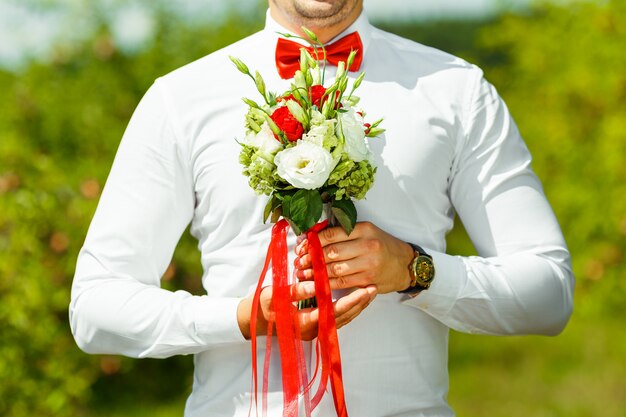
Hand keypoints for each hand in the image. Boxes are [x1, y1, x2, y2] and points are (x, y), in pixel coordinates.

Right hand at [237, 281, 376, 340]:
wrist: (254, 321)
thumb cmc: (263, 306)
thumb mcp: (274, 295)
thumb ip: (294, 291)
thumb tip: (314, 286)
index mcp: (303, 323)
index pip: (332, 312)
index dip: (349, 302)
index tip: (363, 291)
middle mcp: (312, 331)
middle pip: (342, 317)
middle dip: (359, 303)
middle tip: (373, 287)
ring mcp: (315, 331)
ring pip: (342, 319)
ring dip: (357, 306)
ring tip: (370, 291)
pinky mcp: (317, 328)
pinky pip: (337, 319)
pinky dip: (349, 308)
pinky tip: (357, 298)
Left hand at [295, 221, 414, 293]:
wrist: (405, 264)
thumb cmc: (382, 246)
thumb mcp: (366, 232)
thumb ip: (344, 233)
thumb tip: (313, 236)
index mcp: (364, 229)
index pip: (331, 234)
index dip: (313, 241)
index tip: (302, 245)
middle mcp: (367, 246)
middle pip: (330, 252)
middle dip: (311, 258)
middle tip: (298, 261)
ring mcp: (368, 264)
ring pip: (334, 269)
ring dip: (314, 272)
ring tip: (302, 273)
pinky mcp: (367, 281)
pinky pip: (341, 282)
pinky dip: (325, 283)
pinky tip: (315, 282)